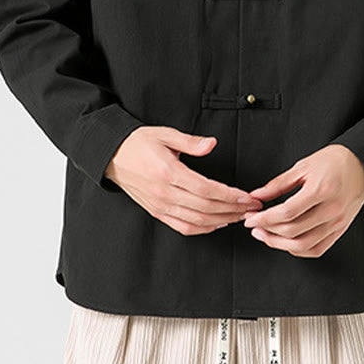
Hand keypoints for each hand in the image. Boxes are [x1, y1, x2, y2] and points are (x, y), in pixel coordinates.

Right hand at [105, 126, 263, 235]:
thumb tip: (212, 144)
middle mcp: (164, 192)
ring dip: (222, 221)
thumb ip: (191, 142)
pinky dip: (203, 228)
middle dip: (233, 210)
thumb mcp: (165, 134)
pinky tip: (217, 223)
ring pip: (196, 221)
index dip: (230, 195)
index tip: (247, 196)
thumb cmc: (138, 143)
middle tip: (251, 208)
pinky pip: (183, 226)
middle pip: (206, 208)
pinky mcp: (156, 212)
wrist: (112, 156)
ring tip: (240, 216)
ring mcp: (160, 205)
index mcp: (168, 172)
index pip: (206, 189)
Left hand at [241, 144, 363, 257]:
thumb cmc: (334, 161)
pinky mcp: (341, 230)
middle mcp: (331, 210)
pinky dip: (298, 250)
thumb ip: (278, 184)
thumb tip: (256, 196)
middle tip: (253, 226)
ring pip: (303, 245)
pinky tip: (286, 242)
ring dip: (279, 244)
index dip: (264, 219)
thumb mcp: (303, 166)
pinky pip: (317, 249)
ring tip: (265, 235)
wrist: (363, 164)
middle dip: (268, 232)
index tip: (250, 219)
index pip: (287, 213)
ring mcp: (338, 223)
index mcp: (321, 191)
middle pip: (293, 231)